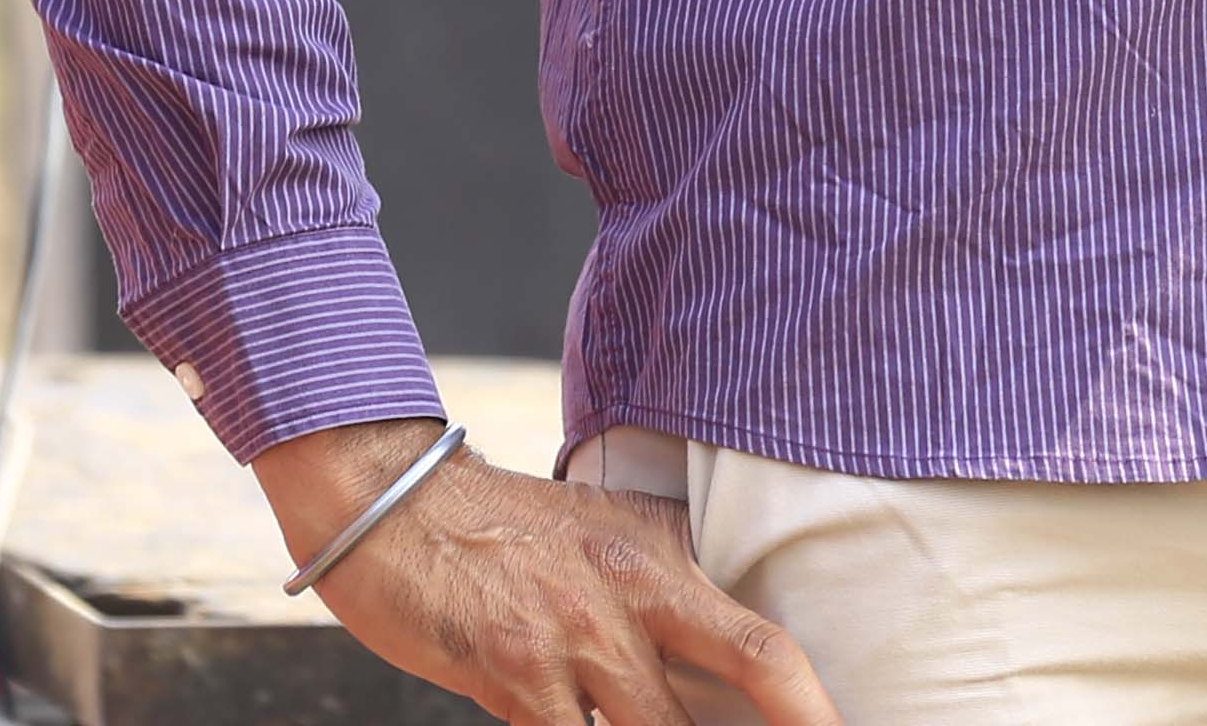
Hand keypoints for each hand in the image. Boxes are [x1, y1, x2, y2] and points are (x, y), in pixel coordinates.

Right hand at [253, 420, 836, 725]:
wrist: (393, 502)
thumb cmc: (502, 530)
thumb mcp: (601, 536)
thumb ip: (660, 585)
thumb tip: (717, 647)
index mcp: (660, 562)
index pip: (763, 649)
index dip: (812, 711)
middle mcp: (629, 601)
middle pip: (719, 706)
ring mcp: (571, 642)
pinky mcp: (512, 677)